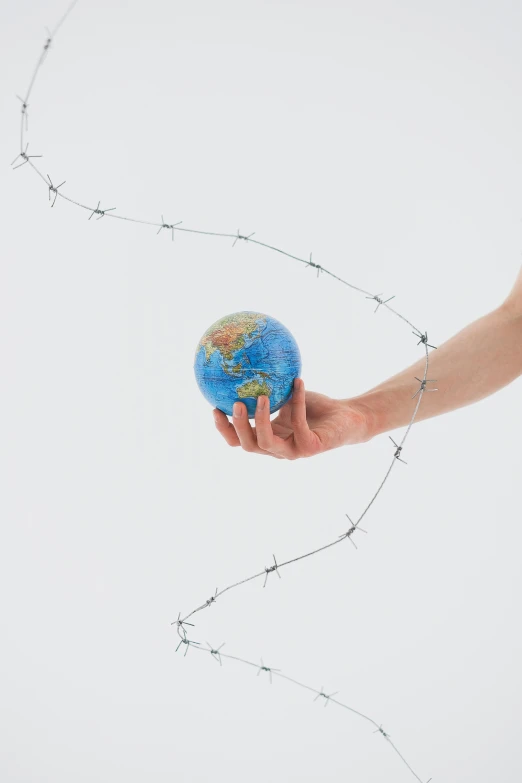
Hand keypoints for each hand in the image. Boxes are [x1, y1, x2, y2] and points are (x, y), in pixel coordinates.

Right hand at [212, 378, 372, 459]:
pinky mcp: (310, 448)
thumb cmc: (316, 406)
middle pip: (248, 446)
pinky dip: (297, 401)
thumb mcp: (286, 394)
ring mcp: (293, 451)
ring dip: (261, 420)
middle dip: (237, 427)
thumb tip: (244, 361)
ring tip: (260, 397)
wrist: (347, 418)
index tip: (213, 408)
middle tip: (233, 404)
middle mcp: (277, 449)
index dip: (224, 429)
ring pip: (267, 442)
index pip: (239, 440)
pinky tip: (297, 382)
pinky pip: (299, 424)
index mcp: (267, 437)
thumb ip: (267, 385)